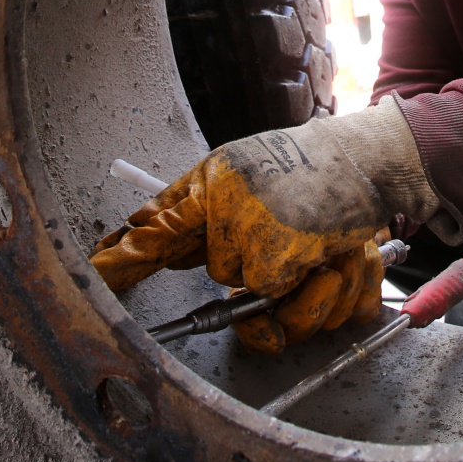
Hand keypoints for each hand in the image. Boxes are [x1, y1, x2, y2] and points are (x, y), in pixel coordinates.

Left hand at [91, 98, 433, 335]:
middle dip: (253, 266)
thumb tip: (139, 231)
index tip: (96, 274)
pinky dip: (317, 294)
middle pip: (221, 273)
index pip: (160, 224)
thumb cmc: (307, 163)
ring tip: (310, 257)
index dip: (124, 258)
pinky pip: (288, 304)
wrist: (365, 157)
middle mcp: (232, 204)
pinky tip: (331, 262)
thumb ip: (192, 204)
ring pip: (255, 296)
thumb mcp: (239, 168)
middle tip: (284, 238)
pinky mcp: (294, 256)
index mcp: (214, 180)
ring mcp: (262, 230)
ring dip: (287, 288)